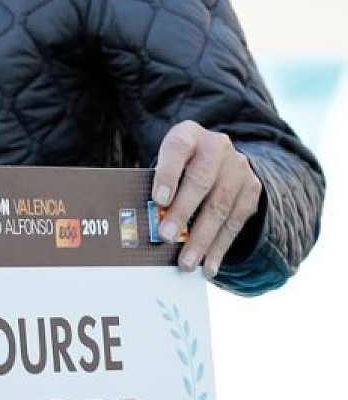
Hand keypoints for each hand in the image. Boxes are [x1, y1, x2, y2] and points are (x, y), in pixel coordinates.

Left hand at [152, 120, 262, 277]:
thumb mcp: (168, 163)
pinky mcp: (252, 189)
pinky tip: (209, 266)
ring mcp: (238, 168)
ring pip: (220, 206)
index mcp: (188, 134)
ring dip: (201, 239)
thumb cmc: (181, 165)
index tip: (158, 200)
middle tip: (165, 236)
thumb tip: (146, 222)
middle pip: (200, 180)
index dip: (168, 173)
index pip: (178, 148)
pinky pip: (236, 222)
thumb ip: (158, 185)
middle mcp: (217, 146)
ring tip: (186, 262)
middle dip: (182, 212)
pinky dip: (220, 247)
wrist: (219, 159)